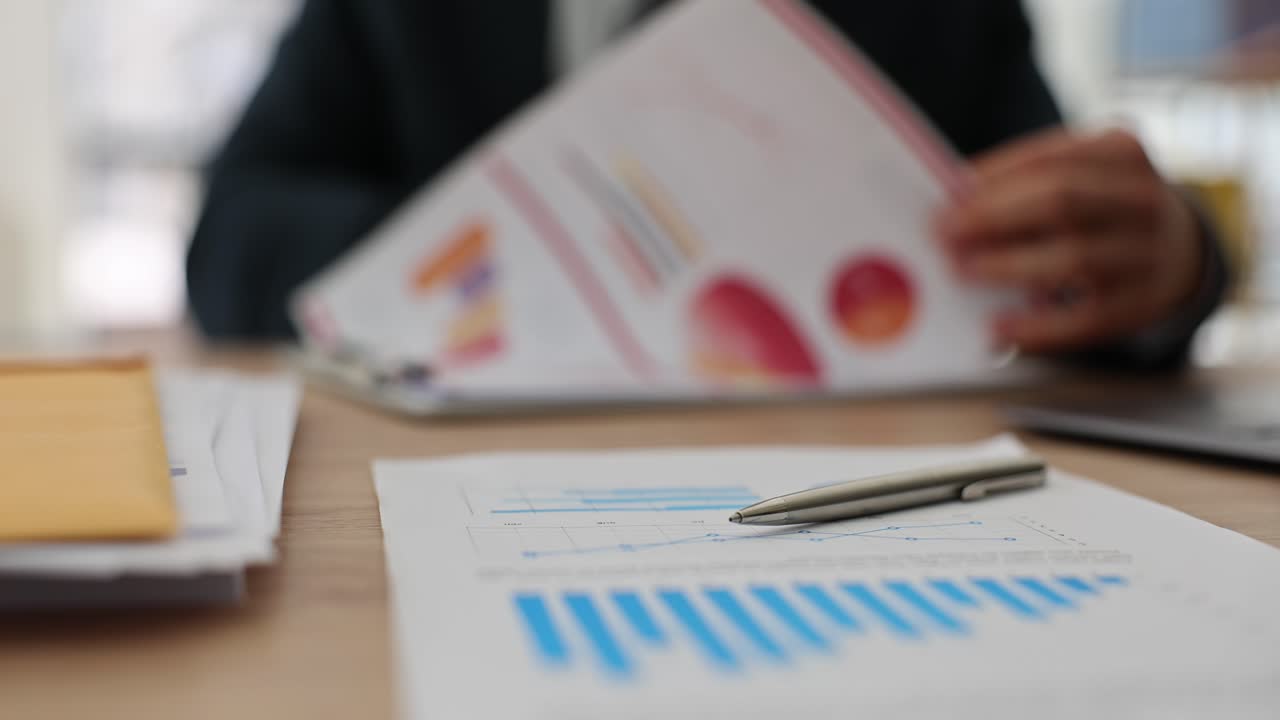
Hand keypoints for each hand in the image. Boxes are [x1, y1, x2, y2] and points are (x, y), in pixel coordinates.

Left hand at [934, 128, 1203, 353]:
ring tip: (963, 271)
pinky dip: (1037, 325)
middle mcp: (1143, 196)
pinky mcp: (1143, 302)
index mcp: (1120, 149)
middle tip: (945, 236)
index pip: (1047, 160)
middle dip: (993, 218)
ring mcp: (1149, 251)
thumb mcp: (1079, 175)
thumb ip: (1025, 182)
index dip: (992, 181)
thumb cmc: (1098, 207)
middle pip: (1061, 202)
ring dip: (1009, 265)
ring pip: (1074, 257)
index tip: (946, 202)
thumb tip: (954, 203)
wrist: (1175, 248)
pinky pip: (1086, 318)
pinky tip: (998, 328)